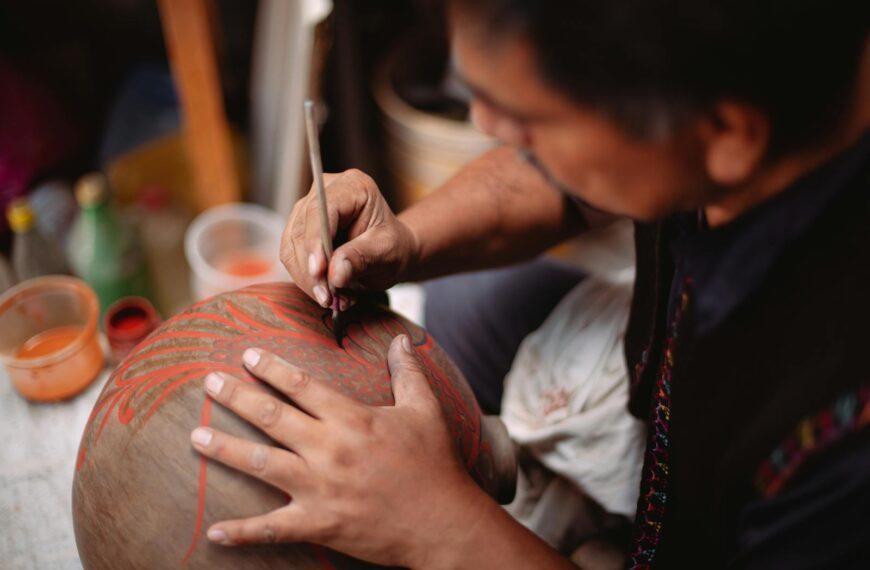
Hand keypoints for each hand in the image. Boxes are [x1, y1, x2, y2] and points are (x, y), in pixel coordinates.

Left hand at [189, 335, 488, 567]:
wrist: (444, 523)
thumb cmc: (436, 464)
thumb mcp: (426, 410)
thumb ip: (408, 372)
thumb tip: (401, 339)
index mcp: (352, 418)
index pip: (302, 385)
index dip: (272, 368)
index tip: (247, 355)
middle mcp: (330, 449)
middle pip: (272, 417)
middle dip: (237, 397)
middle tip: (208, 383)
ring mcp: (320, 489)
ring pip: (262, 464)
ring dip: (226, 450)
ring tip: (196, 437)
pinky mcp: (320, 524)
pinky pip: (272, 529)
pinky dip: (241, 531)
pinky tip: (212, 531)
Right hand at [281, 169, 419, 308]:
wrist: (392, 252)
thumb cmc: (394, 246)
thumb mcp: (387, 252)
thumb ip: (362, 258)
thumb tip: (334, 272)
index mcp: (352, 186)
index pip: (321, 211)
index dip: (315, 242)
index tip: (318, 272)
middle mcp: (324, 192)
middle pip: (302, 231)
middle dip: (311, 269)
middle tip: (328, 298)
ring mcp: (308, 210)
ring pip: (291, 247)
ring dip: (308, 279)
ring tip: (334, 299)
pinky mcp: (300, 231)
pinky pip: (292, 258)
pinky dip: (307, 280)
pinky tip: (329, 293)